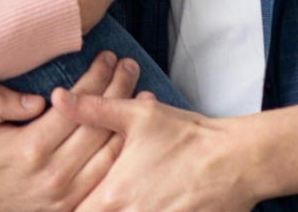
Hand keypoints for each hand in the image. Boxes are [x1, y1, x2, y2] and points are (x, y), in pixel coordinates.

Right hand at [0, 51, 140, 211]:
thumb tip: (36, 100)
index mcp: (30, 148)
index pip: (74, 106)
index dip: (94, 79)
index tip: (106, 58)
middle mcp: (54, 173)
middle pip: (99, 126)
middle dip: (118, 90)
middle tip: (129, 66)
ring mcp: (68, 194)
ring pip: (111, 151)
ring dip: (128, 120)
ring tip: (140, 92)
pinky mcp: (76, 205)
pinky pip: (109, 175)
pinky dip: (124, 149)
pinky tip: (131, 130)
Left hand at [53, 87, 254, 211]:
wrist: (240, 161)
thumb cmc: (188, 137)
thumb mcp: (138, 115)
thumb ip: (93, 110)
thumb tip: (57, 97)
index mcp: (113, 195)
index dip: (67, 205)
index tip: (69, 197)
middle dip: (91, 207)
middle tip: (88, 197)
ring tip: (126, 201)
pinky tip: (150, 204)